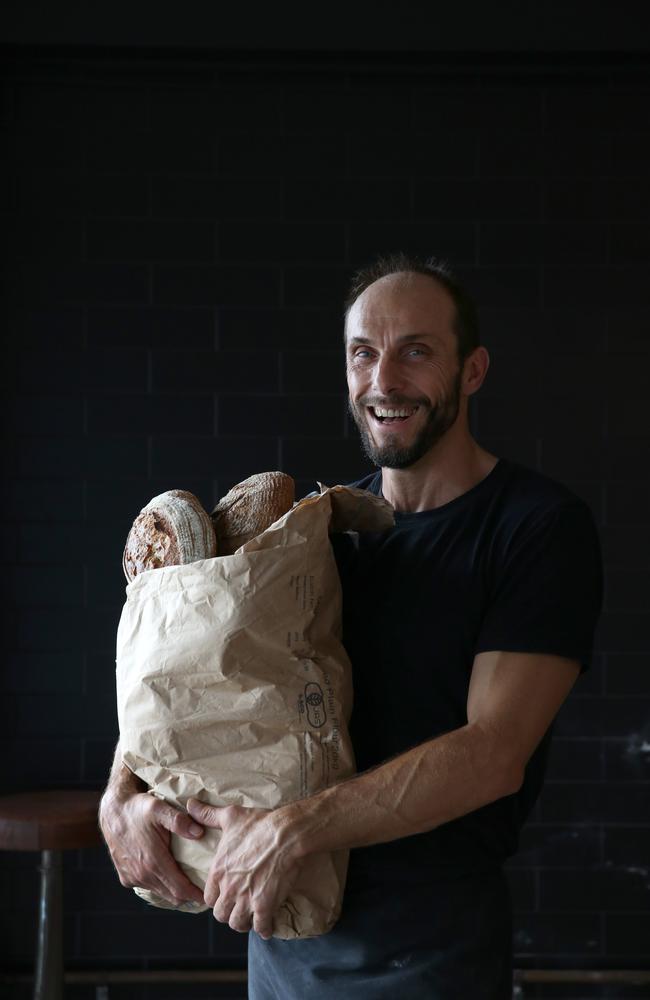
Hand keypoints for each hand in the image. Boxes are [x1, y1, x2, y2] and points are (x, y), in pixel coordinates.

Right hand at [99, 784, 204, 906]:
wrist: (113, 811)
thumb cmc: (138, 809)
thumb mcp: (159, 808)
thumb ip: (179, 821)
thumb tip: (199, 832)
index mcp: (153, 861)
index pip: (180, 889)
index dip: (195, 894)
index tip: (209, 896)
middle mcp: (142, 874)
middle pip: (172, 895)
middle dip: (188, 895)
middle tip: (203, 889)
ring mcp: (133, 877)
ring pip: (160, 892)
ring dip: (174, 890)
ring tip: (188, 882)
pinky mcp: (126, 877)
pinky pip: (148, 887)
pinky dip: (160, 885)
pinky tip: (168, 875)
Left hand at [186, 798, 303, 938]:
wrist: (285, 833)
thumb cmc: (258, 824)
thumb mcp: (230, 816)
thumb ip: (207, 814)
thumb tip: (190, 804)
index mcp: (218, 871)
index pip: (209, 897)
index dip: (217, 898)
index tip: (226, 895)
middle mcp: (229, 888)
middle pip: (221, 914)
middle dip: (229, 913)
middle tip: (239, 908)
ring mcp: (246, 899)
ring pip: (237, 924)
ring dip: (244, 922)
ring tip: (252, 917)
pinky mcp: (265, 905)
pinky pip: (261, 927)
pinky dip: (264, 928)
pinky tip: (268, 923)